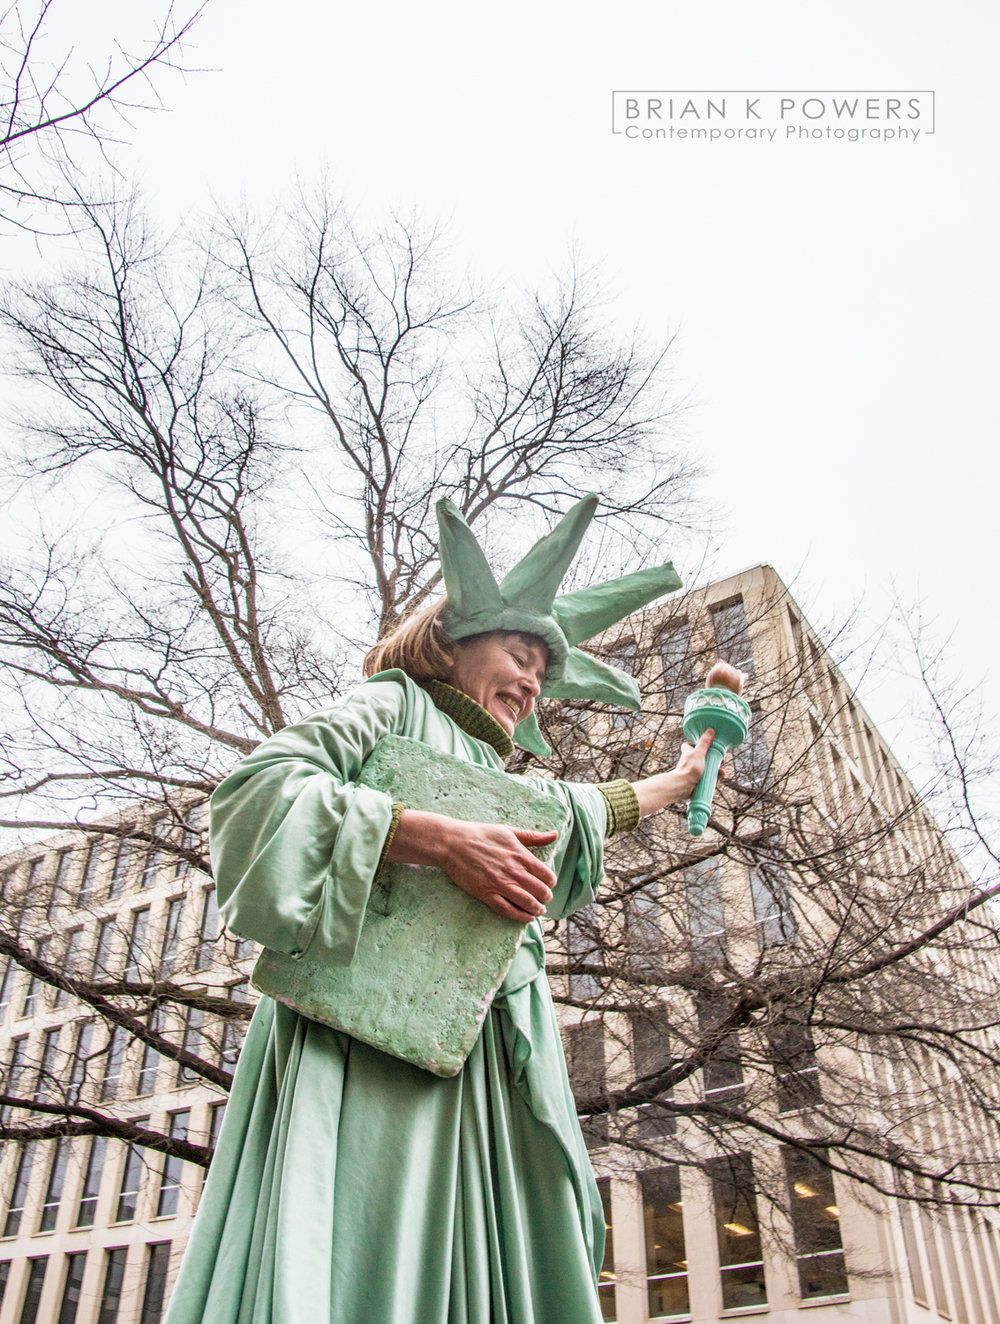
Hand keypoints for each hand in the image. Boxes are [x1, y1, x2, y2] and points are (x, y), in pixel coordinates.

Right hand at [387, 809, 556, 923]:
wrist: (453, 843)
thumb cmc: (481, 834)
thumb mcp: (509, 831)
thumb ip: (533, 836)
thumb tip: (555, 835)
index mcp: (520, 855)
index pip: (547, 876)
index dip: (551, 883)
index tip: (548, 884)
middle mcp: (513, 871)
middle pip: (541, 892)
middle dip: (546, 898)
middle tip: (544, 899)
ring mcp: (500, 884)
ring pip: (528, 903)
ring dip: (537, 909)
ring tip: (538, 910)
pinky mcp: (487, 894)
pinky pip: (509, 910)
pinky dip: (521, 917)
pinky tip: (527, 918)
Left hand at [672, 728, 715, 798]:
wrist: (683, 786)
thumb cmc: (689, 768)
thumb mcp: (699, 753)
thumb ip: (704, 742)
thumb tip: (710, 730)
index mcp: (689, 753)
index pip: (692, 746)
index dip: (700, 745)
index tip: (710, 746)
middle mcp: (691, 762)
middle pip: (705, 759)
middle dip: (715, 760)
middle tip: (721, 761)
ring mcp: (694, 772)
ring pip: (708, 770)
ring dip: (717, 770)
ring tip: (721, 771)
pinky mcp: (698, 782)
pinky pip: (709, 780)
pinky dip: (715, 779)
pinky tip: (718, 779)